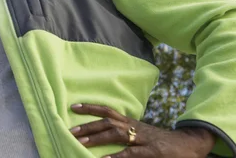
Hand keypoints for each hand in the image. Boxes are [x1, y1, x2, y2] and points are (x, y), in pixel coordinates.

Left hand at [70, 103, 214, 157]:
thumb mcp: (139, 134)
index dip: (90, 107)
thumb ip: (123, 134)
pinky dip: (117, 156)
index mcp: (130, 122)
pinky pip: (131, 153)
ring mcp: (143, 138)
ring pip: (117, 133)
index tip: (73, 106)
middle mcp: (134, 127)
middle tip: (70, 130)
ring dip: (97, 138)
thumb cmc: (160, 142)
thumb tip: (99, 135)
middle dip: (87, 125)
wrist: (189, 145)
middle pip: (107, 121)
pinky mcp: (152, 151)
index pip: (107, 110)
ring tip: (81, 142)